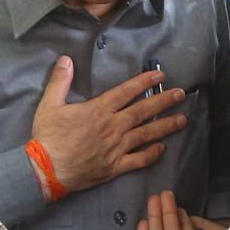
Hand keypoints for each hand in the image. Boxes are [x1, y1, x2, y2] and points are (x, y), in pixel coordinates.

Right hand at [31, 59, 186, 193]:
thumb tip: (66, 59)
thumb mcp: (49, 104)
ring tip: (182, 119)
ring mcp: (116, 148)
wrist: (47, 170)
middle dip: (164, 101)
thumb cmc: (48, 137)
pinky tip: (163, 148)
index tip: (160, 75)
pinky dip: (152, 154)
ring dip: (166, 126)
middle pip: (143, 111)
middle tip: (181, 94)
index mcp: (98, 110)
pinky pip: (139, 160)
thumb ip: (60, 81)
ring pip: (146, 134)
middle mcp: (112, 127)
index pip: (126, 92)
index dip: (144, 82)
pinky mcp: (115, 167)